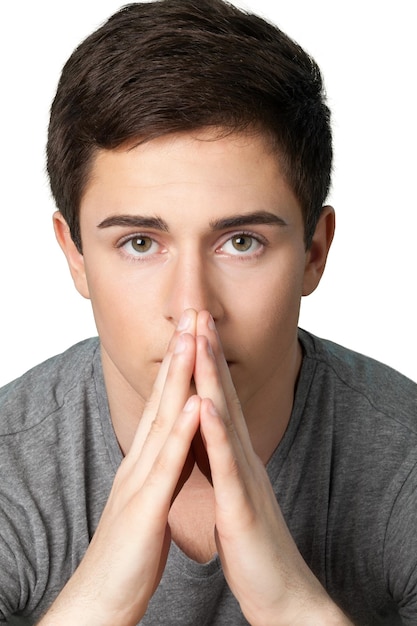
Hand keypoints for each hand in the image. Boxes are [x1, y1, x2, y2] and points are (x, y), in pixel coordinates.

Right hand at [39, 310, 201, 625]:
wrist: (103, 597)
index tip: (195, 332)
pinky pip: (167, 464)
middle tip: (192, 314)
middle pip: (163, 398)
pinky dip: (182, 431)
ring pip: (163, 419)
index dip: (180, 365)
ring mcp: (141, 480)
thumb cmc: (131, 549)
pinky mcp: (145, 506)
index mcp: (147, 459)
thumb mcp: (149, 497)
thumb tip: (174, 446)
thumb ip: (161, 468)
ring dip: (178, 377)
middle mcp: (140, 460)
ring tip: (192, 339)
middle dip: (179, 354)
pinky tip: (195, 403)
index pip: (166, 402)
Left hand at [194, 311, 351, 625]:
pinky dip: (215, 431)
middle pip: (220, 393)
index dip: (203, 360)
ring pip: (223, 417)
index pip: (215, 396)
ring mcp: (243, 475)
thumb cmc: (250, 537)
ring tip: (198, 338)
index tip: (191, 325)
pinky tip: (206, 404)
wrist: (277, 587)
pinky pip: (226, 463)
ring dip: (210, 376)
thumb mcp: (232, 486)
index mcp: (232, 453)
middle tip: (197, 310)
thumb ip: (222, 455)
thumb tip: (209, 430)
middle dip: (207, 350)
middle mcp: (240, 455)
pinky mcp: (241, 503)